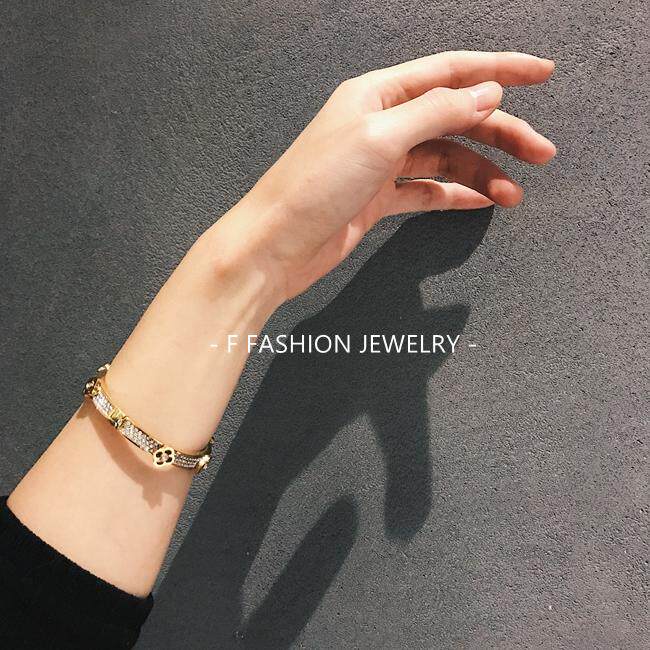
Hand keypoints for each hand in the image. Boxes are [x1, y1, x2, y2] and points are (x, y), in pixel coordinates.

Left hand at [213, 50, 555, 303]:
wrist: (275, 246)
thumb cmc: (314, 185)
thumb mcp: (380, 137)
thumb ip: (436, 112)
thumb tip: (486, 92)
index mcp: (378, 93)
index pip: (450, 72)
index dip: (500, 70)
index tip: (543, 73)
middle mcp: (381, 123)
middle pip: (454, 118)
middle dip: (500, 132)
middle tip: (542, 152)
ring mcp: (380, 163)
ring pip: (444, 159)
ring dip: (481, 173)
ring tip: (513, 193)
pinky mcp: (377, 198)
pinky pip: (425, 191)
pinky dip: (453, 196)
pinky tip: (480, 202)